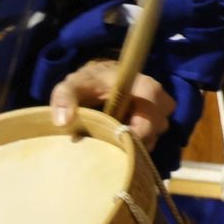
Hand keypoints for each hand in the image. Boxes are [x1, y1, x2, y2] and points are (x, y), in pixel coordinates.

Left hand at [50, 60, 174, 149]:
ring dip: (138, 141)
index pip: (152, 103)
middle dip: (138, 138)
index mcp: (140, 84)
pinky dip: (139, 142)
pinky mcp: (157, 119)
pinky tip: (122, 140)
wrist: (100, 79)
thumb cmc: (88, 83)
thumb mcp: (71, 86)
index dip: (141, 125)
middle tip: (114, 144)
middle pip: (157, 124)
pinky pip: (155, 136)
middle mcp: (156, 96)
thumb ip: (64, 98)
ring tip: (116, 141)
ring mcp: (159, 109)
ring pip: (157, 132)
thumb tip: (64, 121)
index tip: (122, 139)